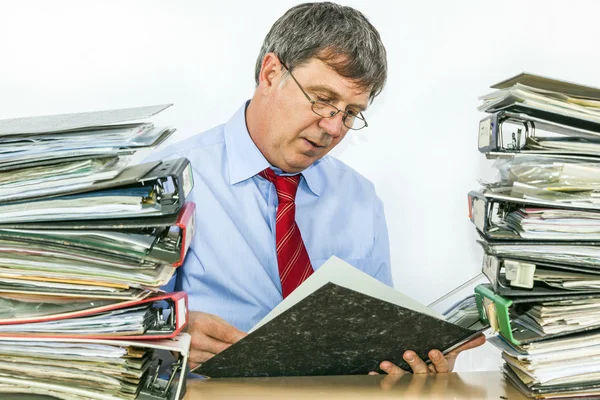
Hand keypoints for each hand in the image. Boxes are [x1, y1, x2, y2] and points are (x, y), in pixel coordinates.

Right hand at [187, 311, 246, 368]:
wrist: (175, 329)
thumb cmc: (195, 321)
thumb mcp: (212, 319)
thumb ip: (229, 330)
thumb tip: (245, 338)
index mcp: (202, 324)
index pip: (226, 334)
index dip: (240, 339)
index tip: (250, 342)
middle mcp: (195, 339)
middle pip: (223, 350)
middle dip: (236, 350)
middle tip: (245, 351)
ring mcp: (192, 353)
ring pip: (218, 360)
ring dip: (226, 358)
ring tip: (231, 353)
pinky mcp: (190, 363)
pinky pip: (208, 366)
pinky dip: (216, 363)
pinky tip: (218, 358)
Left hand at [369, 334, 485, 375]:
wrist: (426, 389)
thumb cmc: (436, 370)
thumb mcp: (451, 358)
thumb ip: (463, 346)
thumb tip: (480, 337)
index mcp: (439, 372)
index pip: (441, 367)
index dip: (437, 359)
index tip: (432, 351)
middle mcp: (426, 378)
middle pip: (422, 372)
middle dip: (415, 363)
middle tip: (407, 353)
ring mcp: (411, 382)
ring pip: (404, 378)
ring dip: (394, 371)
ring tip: (386, 364)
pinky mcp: (398, 384)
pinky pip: (389, 382)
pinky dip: (380, 377)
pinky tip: (373, 373)